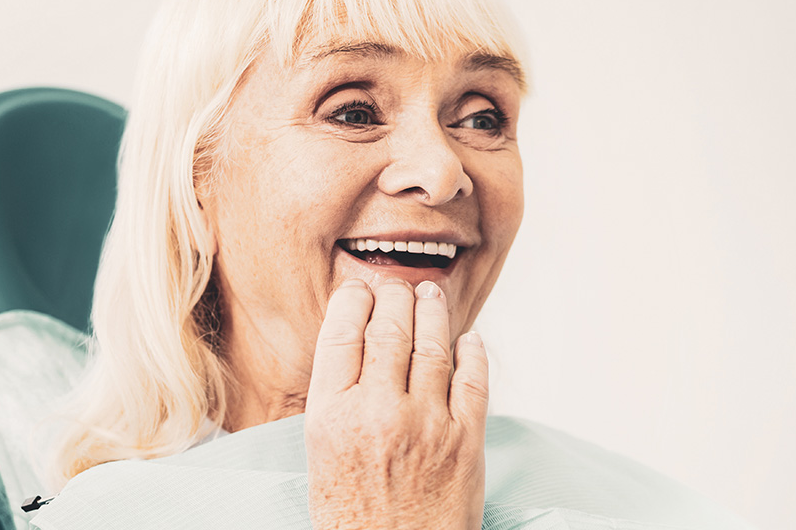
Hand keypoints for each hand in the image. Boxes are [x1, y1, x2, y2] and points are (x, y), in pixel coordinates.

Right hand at [304, 278, 488, 529]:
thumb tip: (356, 346)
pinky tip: (467, 339)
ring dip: (433, 311)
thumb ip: (337, 402)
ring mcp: (427, 424)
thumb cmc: (353, 520)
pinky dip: (472, 350)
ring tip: (431, 296)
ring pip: (433, 344)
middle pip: (390, 328)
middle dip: (395, 296)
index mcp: (332, 417)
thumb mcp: (322, 457)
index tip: (360, 290)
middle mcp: (379, 413)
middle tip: (398, 287)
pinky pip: (473, 378)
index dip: (354, 300)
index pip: (342, 333)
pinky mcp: (466, 440)